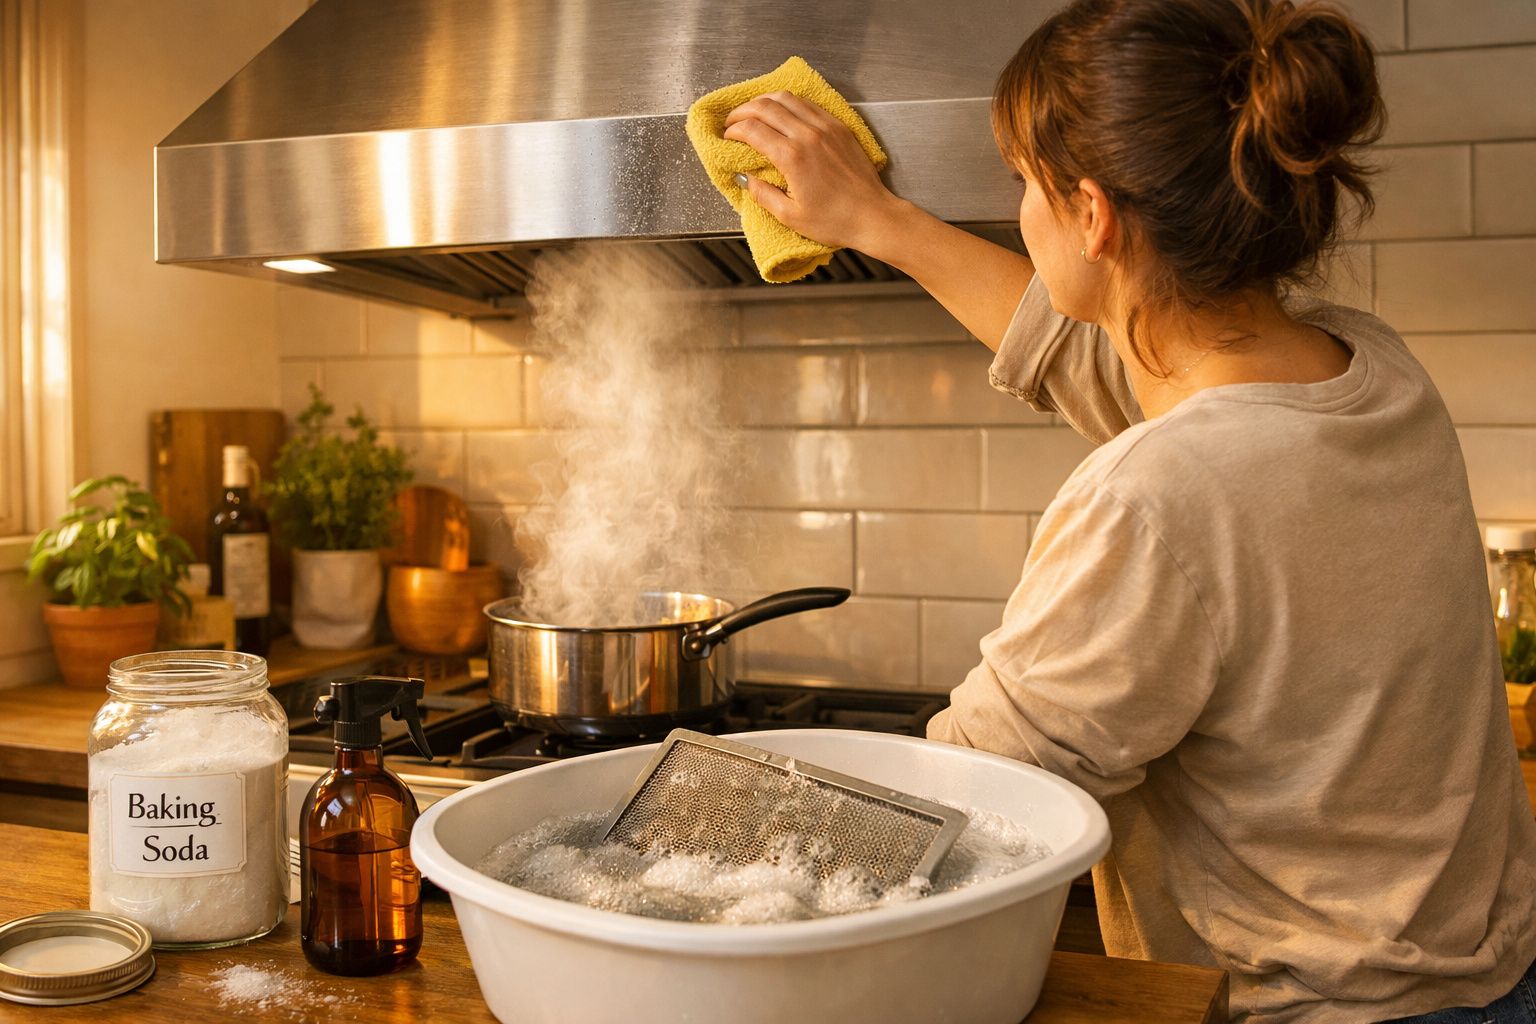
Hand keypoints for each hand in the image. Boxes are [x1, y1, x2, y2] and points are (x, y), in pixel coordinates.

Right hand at [723, 91, 907, 254]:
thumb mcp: (790, 216)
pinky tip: (782, 112)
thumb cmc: (834, 220)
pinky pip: (808, 104)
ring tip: (753, 112)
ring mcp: (825, 127)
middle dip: (743, 111)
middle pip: (766, 107)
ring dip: (764, 101)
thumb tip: (744, 178)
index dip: (734, 130)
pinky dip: (789, 103)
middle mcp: (808, 135)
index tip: (727, 137)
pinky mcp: (838, 126)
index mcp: (793, 158)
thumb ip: (762, 194)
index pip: (753, 130)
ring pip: (787, 98)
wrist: (872, 215)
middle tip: (733, 121)